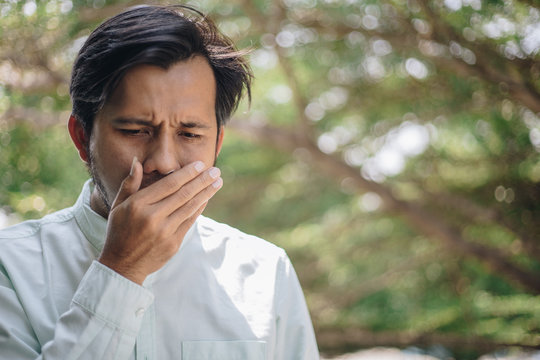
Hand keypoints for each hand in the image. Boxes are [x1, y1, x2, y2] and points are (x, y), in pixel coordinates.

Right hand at [98, 157, 222, 284]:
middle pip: (183, 194)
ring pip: (190, 207)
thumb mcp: (118, 206)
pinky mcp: (173, 243)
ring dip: (206, 193)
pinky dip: (199, 208)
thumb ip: (129, 183)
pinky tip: (207, 198)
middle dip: (202, 180)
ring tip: (217, 182)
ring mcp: (164, 231)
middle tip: (216, 170)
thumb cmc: (119, 231)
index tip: (200, 164)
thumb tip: (138, 161)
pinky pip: (190, 221)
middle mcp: (152, 217)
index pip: (169, 184)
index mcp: (138, 205)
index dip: (187, 173)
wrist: (122, 265)